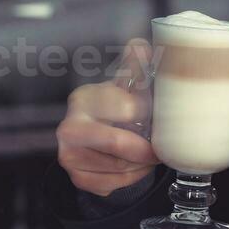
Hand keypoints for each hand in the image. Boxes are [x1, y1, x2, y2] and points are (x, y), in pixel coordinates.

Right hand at [56, 38, 159, 195]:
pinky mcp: (77, 177)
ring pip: (118, 166)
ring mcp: (69, 155)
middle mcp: (69, 127)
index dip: (147, 113)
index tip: (159, 115)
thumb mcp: (126, 85)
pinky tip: (134, 166)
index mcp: (84, 98)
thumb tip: (141, 45)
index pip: (124, 106)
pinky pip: (112, 184)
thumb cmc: (116, 107)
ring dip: (141, 164)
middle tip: (160, 147)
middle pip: (116, 142)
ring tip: (148, 154)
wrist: (96, 137)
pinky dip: (130, 178)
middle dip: (144, 147)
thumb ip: (136, 65)